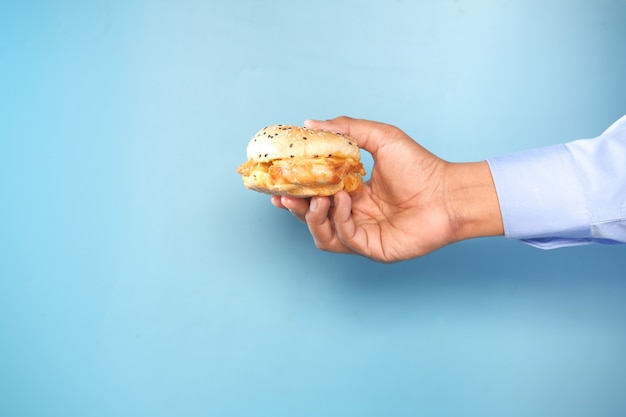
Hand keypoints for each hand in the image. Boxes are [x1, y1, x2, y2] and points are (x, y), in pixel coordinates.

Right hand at [271, 116, 502, 261]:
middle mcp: (354, 214)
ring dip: (312, 217)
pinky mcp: (371, 248)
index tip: (278, 179)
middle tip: (282, 196)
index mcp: (353, 192)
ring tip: (315, 200)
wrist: (448, 193)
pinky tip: (343, 200)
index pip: (316, 193)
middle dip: (295, 207)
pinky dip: (338, 220)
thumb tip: (310, 123)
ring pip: (322, 234)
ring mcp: (362, 233)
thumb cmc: (420, 166)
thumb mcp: (380, 138)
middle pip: (313, 217)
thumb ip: (346, 129)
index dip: (295, 189)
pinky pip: (344, 238)